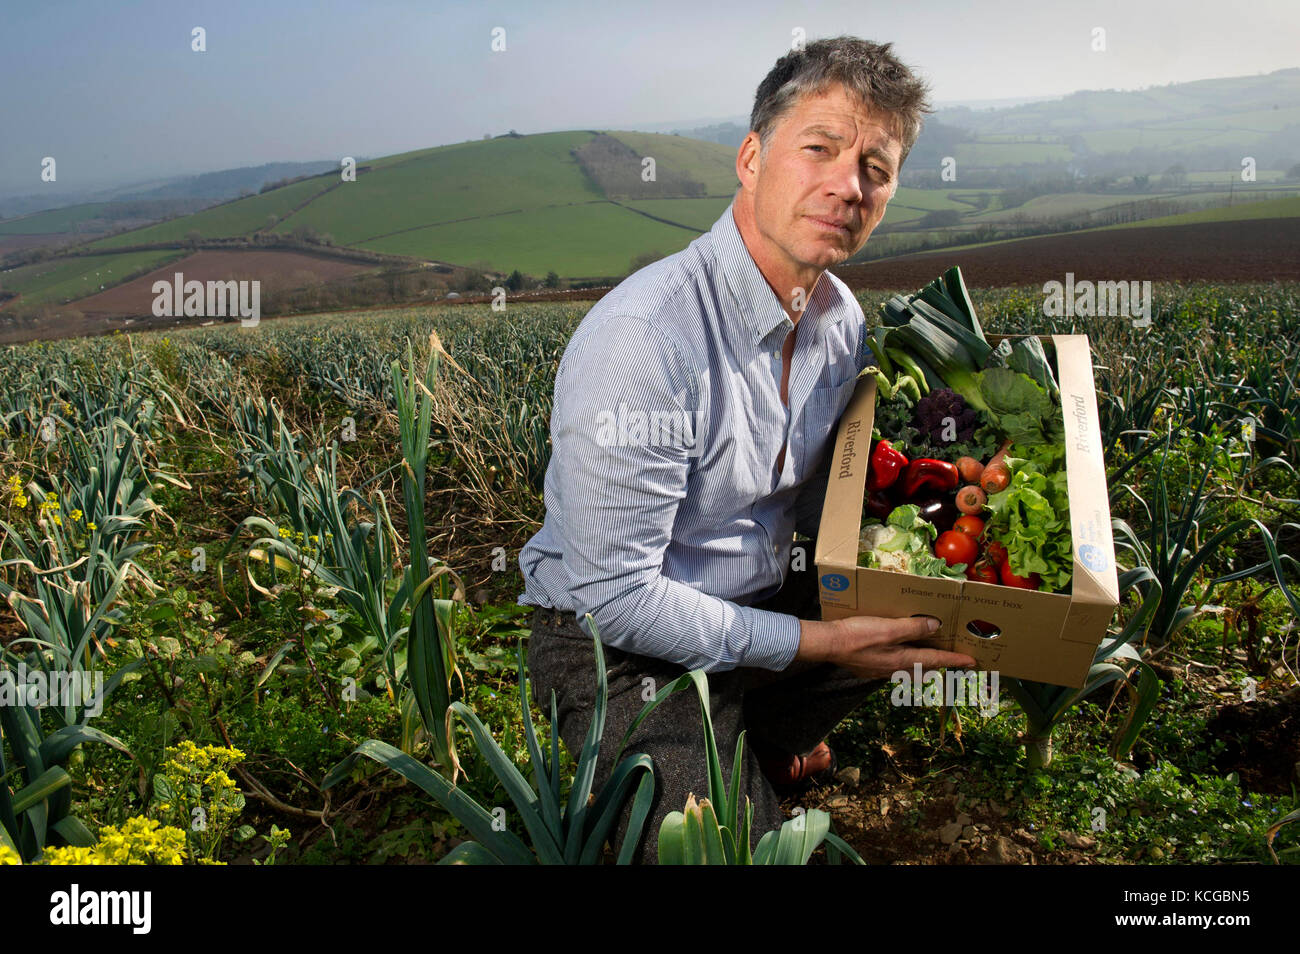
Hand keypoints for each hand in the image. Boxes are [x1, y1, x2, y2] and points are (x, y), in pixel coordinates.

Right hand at [796, 614, 977, 681]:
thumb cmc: (858, 635)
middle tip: (952, 659)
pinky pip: (894, 667)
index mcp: (903, 660)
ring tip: (928, 657)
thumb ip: (913, 628)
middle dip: (939, 665)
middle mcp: (894, 669)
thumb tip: (936, 626)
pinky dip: (904, 662)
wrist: (829, 644)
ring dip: (921, 664)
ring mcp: (881, 670)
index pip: (935, 659)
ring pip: (909, 670)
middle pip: (923, 669)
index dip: (954, 659)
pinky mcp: (869, 667)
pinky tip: (898, 655)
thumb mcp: (889, 628)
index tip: (972, 661)